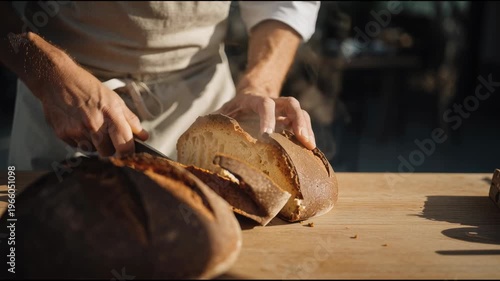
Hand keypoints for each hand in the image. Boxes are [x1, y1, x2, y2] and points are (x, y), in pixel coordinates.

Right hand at [33, 53, 148, 156]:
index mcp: (111, 115)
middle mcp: (94, 125)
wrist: (58, 79)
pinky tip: (78, 125)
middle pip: (108, 153)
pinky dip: (80, 140)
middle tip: (107, 137)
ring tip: (91, 127)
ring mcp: (77, 130)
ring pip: (92, 151)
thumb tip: (143, 136)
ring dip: (94, 145)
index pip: (124, 146)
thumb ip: (130, 120)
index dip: (128, 153)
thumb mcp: (115, 99)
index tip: (127, 153)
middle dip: (110, 149)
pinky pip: (77, 146)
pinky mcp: (63, 134)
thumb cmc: (89, 88)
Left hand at [215, 88, 315, 149]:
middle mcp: (272, 101)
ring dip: (307, 128)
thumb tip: (196, 134)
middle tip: (303, 139)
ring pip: (300, 112)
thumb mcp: (220, 114)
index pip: (263, 103)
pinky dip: (307, 136)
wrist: (246, 100)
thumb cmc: (230, 112)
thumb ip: (212, 122)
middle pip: (290, 104)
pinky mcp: (290, 121)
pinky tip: (310, 152)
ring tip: (311, 148)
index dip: (267, 117)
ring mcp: (283, 110)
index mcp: (251, 100)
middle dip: (298, 120)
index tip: (267, 135)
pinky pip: (303, 124)